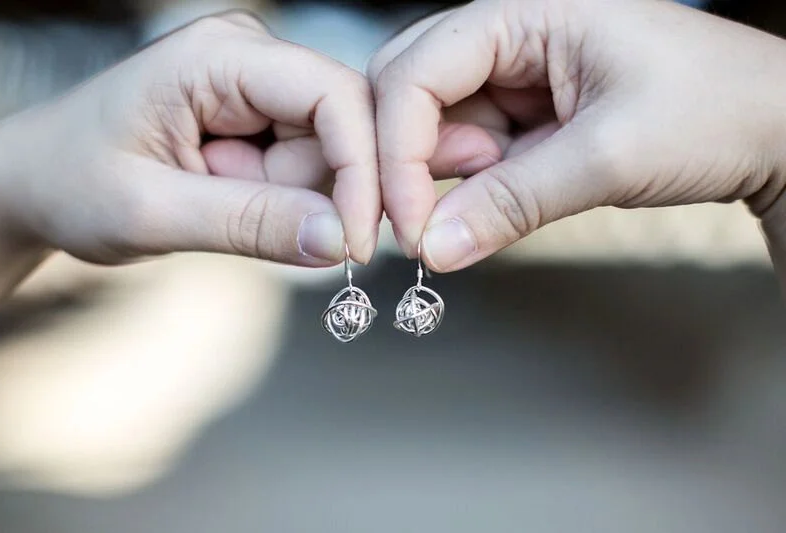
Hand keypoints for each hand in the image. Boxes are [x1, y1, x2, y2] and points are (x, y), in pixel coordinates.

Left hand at [0, 10, 378, 266]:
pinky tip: (226, 199)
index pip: (332, 96)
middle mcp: (249, 57)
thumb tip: (340, 241)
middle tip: (231, 215)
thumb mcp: (152, 211)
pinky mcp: (260, 118)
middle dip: (310, 193)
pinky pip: (306, 169)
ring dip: (287, 200)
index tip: (356, 244)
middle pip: (339, 130)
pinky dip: (281, 202)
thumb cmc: (72, 183)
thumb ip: (249, 223)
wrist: (40, 183)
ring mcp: (257, 87)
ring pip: (327, 156)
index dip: (361, 170)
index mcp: (219, 55)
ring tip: (211, 202)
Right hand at [368, 0, 785, 271]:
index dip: (397, 150)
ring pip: (435, 128)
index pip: (416, 72)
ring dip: (445, 178)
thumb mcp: (608, 157)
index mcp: (522, 12)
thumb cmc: (715, 109)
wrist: (770, 129)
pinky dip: (473, 188)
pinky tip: (506, 198)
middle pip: (408, 92)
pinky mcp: (526, 117)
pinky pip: (471, 153)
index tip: (409, 224)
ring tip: (502, 198)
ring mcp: (515, 78)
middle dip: (408, 160)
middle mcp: (508, 37)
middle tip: (430, 219)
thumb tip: (434, 249)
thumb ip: (512, 203)